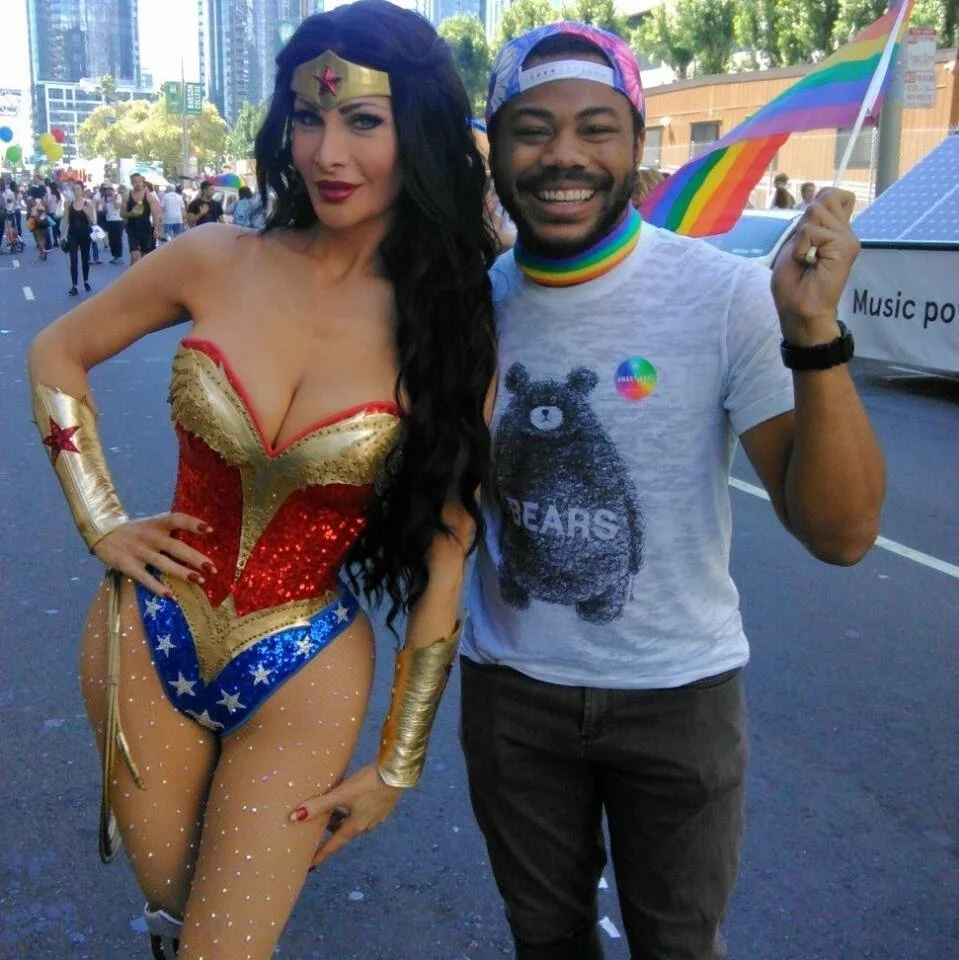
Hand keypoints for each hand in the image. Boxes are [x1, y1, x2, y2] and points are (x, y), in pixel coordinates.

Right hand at [92, 512, 214, 595]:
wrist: (102, 533)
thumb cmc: (136, 530)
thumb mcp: (152, 523)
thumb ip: (170, 528)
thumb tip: (201, 534)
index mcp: (157, 524)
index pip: (177, 519)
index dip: (193, 523)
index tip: (210, 530)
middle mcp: (150, 537)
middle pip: (176, 547)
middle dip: (195, 557)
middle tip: (212, 568)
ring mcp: (139, 552)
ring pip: (164, 564)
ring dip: (182, 573)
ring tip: (200, 580)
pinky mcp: (128, 566)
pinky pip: (145, 578)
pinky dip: (158, 587)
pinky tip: (171, 596)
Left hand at [290, 764, 403, 867]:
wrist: (397, 772)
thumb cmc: (368, 784)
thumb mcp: (342, 793)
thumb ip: (319, 805)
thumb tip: (295, 817)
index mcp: (355, 826)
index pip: (333, 845)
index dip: (321, 855)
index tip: (311, 866)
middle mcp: (367, 825)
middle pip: (344, 833)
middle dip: (331, 832)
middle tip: (319, 829)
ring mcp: (378, 816)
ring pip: (355, 822)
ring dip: (343, 819)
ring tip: (333, 809)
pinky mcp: (384, 805)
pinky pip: (365, 813)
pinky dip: (354, 811)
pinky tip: (354, 798)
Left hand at [772, 188, 860, 345]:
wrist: (799, 309)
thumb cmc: (794, 283)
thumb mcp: (795, 244)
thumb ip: (809, 222)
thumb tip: (819, 200)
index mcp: (834, 230)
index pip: (831, 195)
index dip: (815, 205)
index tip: (806, 234)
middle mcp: (845, 231)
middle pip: (824, 199)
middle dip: (805, 223)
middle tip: (805, 251)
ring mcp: (847, 238)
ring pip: (817, 211)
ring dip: (802, 237)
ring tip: (807, 258)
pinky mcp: (845, 246)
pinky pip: (811, 231)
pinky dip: (801, 246)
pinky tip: (809, 263)